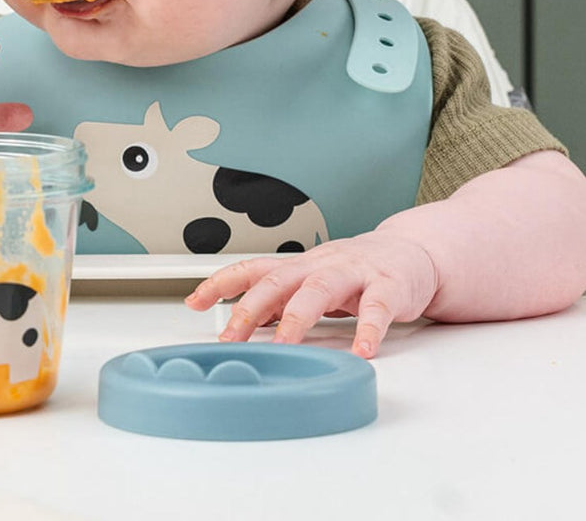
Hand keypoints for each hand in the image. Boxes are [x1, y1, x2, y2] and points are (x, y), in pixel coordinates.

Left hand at [184, 231, 438, 357]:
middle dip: (251, 309)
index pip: (252, 269)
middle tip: (232, 338)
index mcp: (300, 266)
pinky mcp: (389, 287)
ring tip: (286, 345)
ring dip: (299, 318)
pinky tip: (362, 351)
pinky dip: (369, 330)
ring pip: (320, 290)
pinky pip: (377, 308)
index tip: (193, 301)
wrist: (411, 253)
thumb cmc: (356, 271)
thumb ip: (282, 298)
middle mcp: (321, 265)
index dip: (221, 283)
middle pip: (279, 281)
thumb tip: (243, 320)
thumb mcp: (312, 279)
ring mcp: (354, 273)